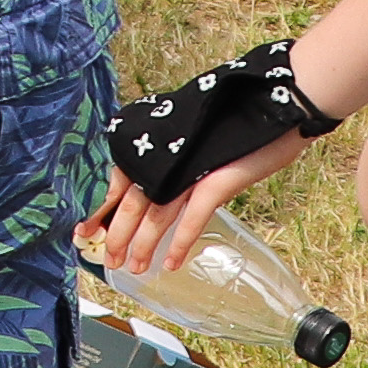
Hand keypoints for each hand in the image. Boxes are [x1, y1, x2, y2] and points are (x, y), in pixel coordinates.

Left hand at [81, 137, 304, 275]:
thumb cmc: (243, 118)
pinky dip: (180, 241)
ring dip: (144, 244)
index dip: (104, 207)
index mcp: (162, 145)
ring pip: (157, 213)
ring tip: (133, 267)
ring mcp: (191, 168)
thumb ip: (180, 156)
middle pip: (134, 202)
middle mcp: (170, 157)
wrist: (281, 100)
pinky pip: (193, 216)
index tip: (86, 229)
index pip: (123, 179)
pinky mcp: (217, 179)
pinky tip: (170, 263)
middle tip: (109, 260)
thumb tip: (164, 180)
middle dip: (118, 234)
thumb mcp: (202, 136)